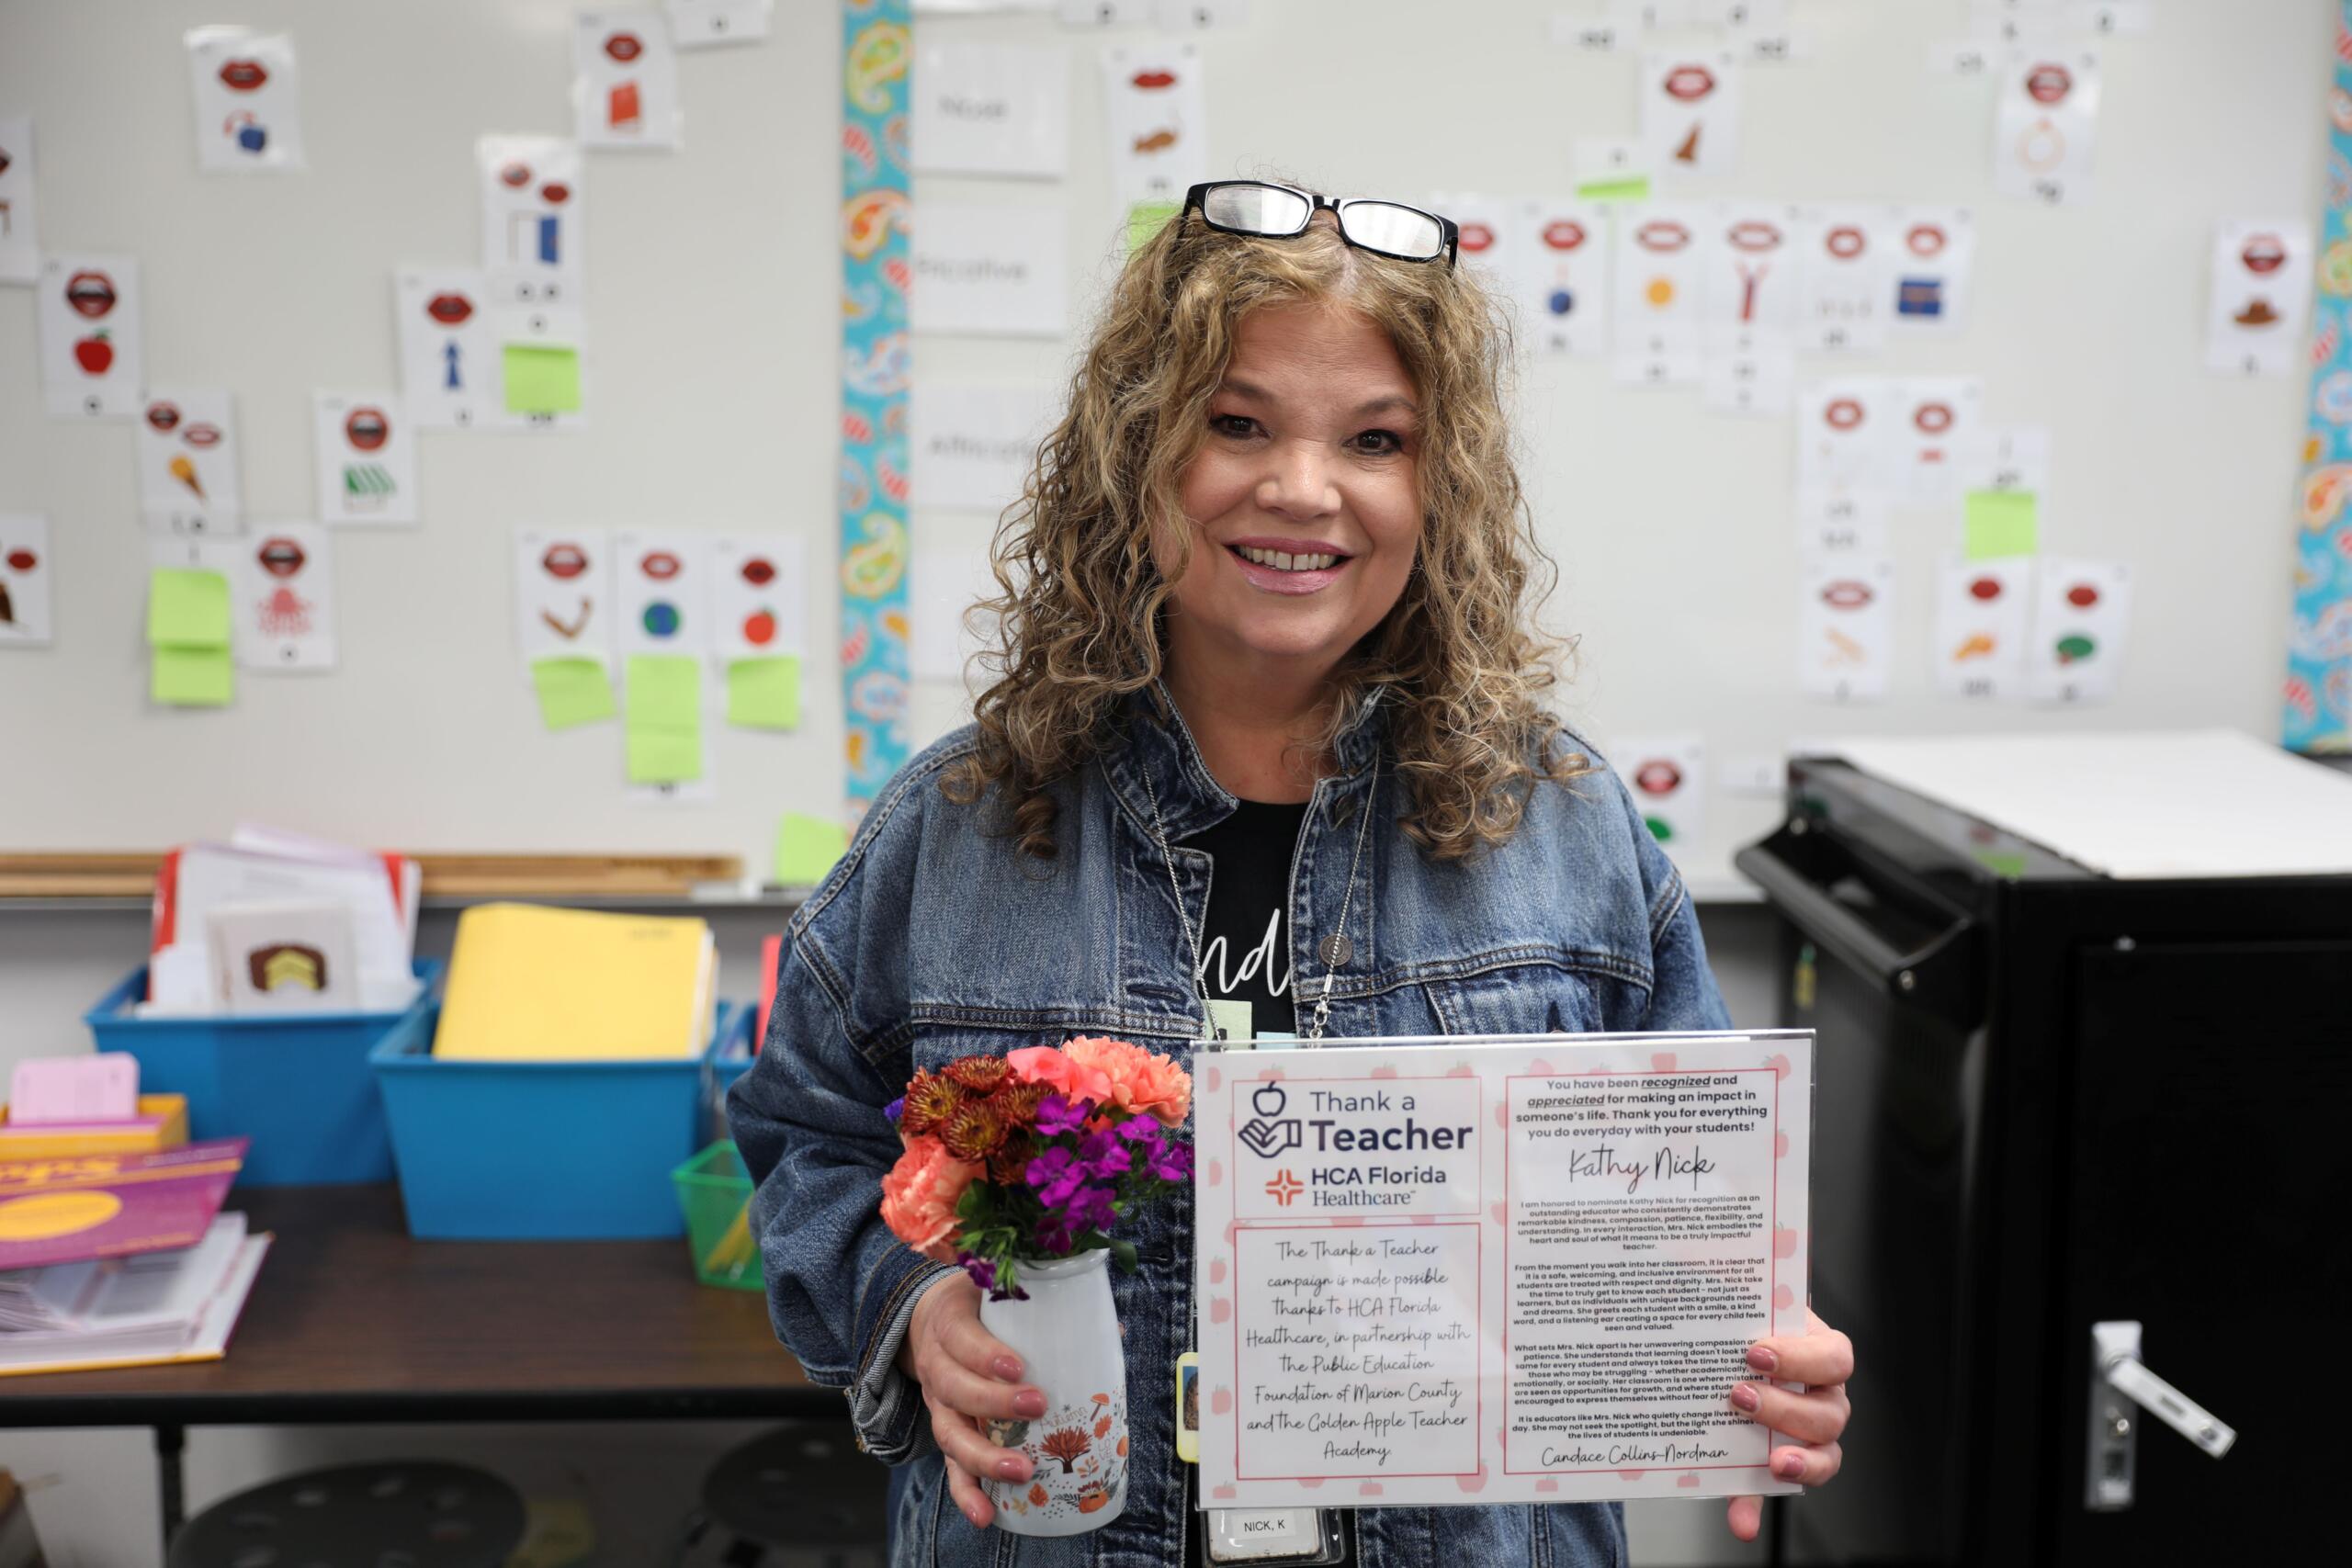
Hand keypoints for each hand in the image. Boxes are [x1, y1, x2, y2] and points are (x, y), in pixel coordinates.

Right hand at [901, 1273, 1043, 1529]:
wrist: (930, 1322)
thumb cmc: (978, 1308)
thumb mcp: (999, 1294)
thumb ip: (1049, 1307)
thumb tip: (1115, 1333)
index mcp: (950, 1326)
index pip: (961, 1338)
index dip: (984, 1354)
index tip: (1018, 1366)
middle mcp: (937, 1367)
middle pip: (955, 1389)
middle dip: (994, 1403)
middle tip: (1037, 1407)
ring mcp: (938, 1405)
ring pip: (950, 1434)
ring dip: (984, 1457)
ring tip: (1021, 1471)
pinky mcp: (947, 1433)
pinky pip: (950, 1468)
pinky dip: (966, 1494)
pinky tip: (986, 1515)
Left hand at [1723, 1307, 1852, 1542]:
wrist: (1726, 1351)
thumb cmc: (1741, 1322)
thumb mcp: (1737, 1303)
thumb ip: (1724, 1287)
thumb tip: (1684, 1252)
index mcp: (1820, 1349)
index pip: (1834, 1355)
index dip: (1801, 1357)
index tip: (1756, 1352)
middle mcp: (1825, 1394)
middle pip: (1831, 1411)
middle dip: (1787, 1407)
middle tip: (1740, 1397)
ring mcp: (1809, 1433)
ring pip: (1825, 1453)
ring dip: (1799, 1461)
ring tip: (1769, 1461)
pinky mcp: (1779, 1463)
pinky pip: (1774, 1491)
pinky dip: (1753, 1506)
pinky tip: (1739, 1520)